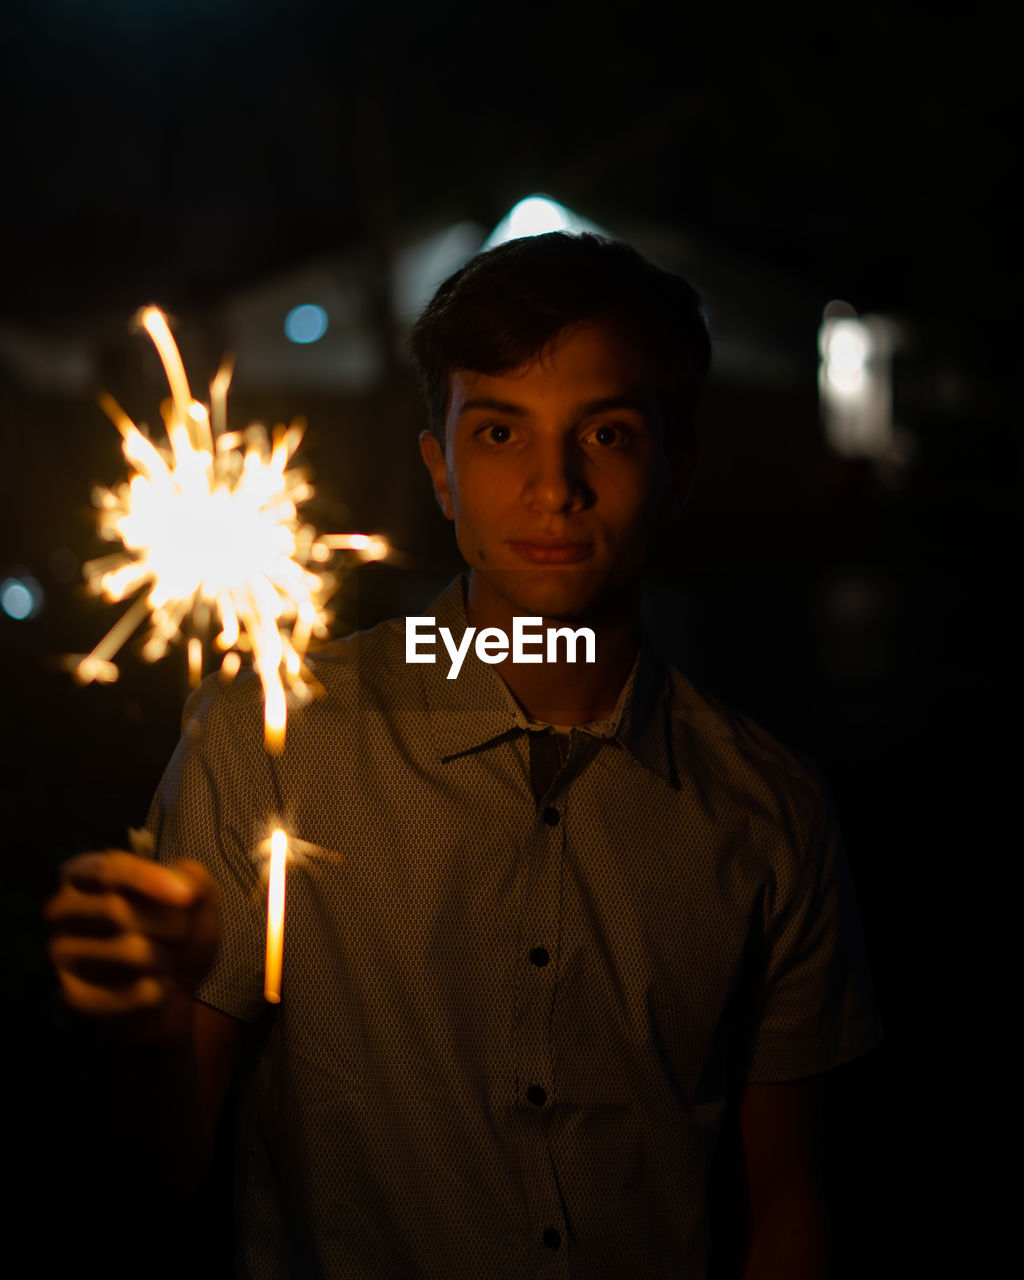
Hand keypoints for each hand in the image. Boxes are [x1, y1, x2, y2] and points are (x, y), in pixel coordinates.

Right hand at [45, 851, 219, 1043]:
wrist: (168, 992)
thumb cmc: (174, 933)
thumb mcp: (195, 901)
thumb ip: (196, 882)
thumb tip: (185, 885)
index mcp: (84, 874)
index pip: (109, 869)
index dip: (149, 880)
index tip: (187, 897)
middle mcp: (62, 910)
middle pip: (117, 910)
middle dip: (170, 924)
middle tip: (183, 935)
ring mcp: (62, 955)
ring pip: (129, 952)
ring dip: (169, 957)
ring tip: (170, 960)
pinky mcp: (73, 997)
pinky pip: (133, 992)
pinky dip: (164, 989)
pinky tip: (161, 987)